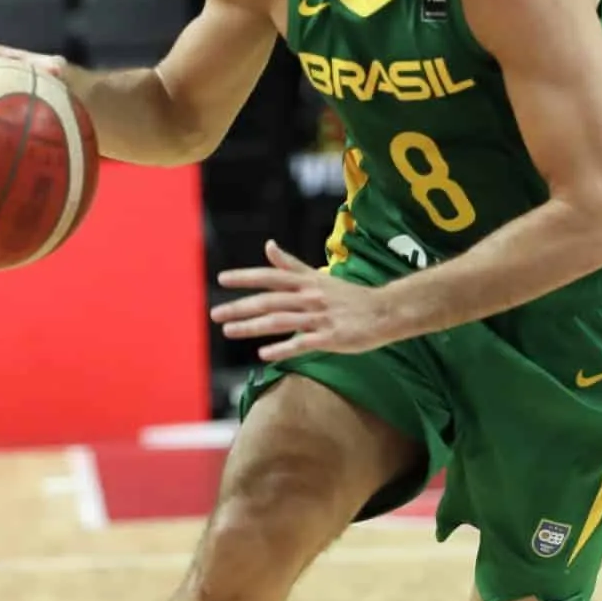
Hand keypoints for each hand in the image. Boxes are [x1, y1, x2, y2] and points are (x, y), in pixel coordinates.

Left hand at [210, 241, 395, 360]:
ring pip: (281, 321)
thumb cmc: (350, 297)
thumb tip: (268, 246)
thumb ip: (291, 264)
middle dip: (241, 306)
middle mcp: (312, 297)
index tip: (222, 279)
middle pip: (270, 300)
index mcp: (308, 282)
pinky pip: (303, 344)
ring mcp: (321, 318)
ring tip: (229, 331)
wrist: (386, 312)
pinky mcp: (332, 338)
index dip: (247, 277)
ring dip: (253, 327)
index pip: (272, 276)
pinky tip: (263, 354)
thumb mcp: (320, 276)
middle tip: (215, 314)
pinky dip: (283, 348)